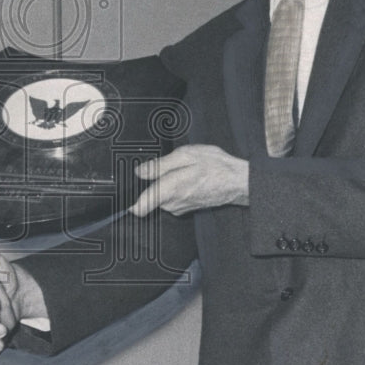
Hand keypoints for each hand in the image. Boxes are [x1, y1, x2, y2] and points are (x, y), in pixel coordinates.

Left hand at [129, 144, 248, 216]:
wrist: (239, 181)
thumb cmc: (216, 167)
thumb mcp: (185, 155)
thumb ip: (159, 165)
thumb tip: (140, 171)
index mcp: (169, 190)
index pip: (140, 208)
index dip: (129, 201)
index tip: (125, 194)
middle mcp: (172, 204)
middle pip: (148, 196)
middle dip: (153, 182)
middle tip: (167, 168)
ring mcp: (180, 208)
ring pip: (160, 197)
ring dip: (166, 184)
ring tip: (182, 171)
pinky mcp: (186, 208)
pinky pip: (172, 198)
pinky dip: (176, 188)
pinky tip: (189, 178)